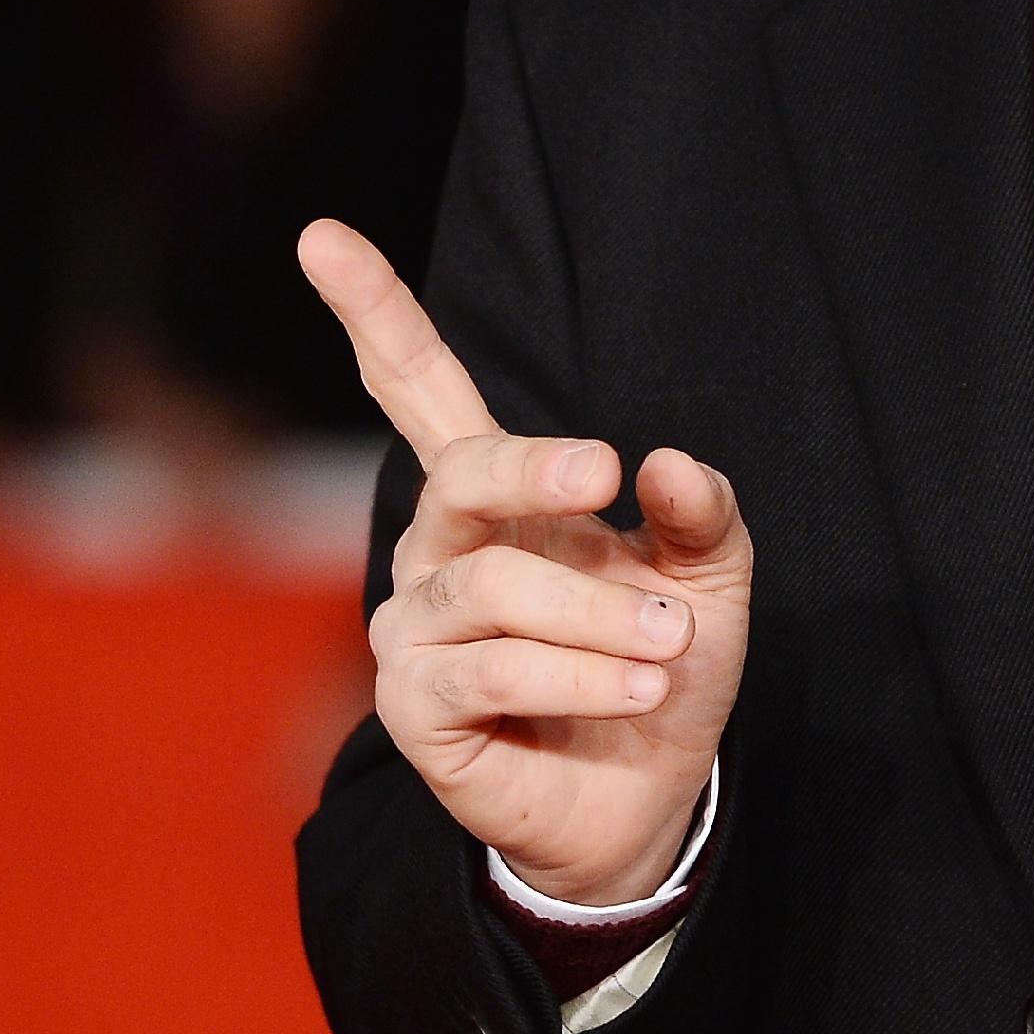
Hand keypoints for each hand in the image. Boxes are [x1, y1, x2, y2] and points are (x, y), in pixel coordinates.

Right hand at [300, 219, 753, 905]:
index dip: (373, 313)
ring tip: (671, 647)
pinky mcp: (413, 708)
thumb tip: (665, 461)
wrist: (649, 797)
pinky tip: (637, 687)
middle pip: (461, 471)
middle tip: (604, 473)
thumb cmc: (664, 669)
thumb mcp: (712, 579)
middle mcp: (438, 547)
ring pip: (493, 586)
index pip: (417, 388)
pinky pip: (489, 669)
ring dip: (601, 617)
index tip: (321, 235)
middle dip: (535, 468)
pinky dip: (581, 675)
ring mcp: (414, 627)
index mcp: (495, 494)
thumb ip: (700, 514)